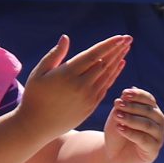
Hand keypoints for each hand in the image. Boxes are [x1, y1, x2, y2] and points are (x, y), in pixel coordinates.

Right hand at [15, 34, 129, 135]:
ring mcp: (88, 97)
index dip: (109, 45)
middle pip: (104, 63)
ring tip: (126, 48)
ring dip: (118, 60)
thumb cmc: (34, 96)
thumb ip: (55, 55)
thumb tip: (66, 37)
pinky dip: (114, 74)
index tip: (121, 37)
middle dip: (117, 49)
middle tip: (129, 38)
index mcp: (68, 74)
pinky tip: (120, 64)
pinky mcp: (91, 105)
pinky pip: (107, 86)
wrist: (37, 125)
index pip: (94, 55)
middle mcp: (81, 85)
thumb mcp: (39, 73)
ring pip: (108, 74)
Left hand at [104, 87, 163, 162]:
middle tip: (117, 104)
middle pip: (149, 111)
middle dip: (132, 106)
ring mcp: (158, 136)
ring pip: (147, 124)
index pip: (149, 99)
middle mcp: (158, 122)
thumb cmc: (117, 134)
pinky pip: (144, 139)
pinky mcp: (153, 150)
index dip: (138, 95)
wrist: (114, 156)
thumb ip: (123, 106)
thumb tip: (128, 91)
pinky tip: (119, 128)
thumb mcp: (118, 116)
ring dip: (131, 119)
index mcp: (152, 110)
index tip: (124, 93)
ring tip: (117, 116)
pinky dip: (131, 133)